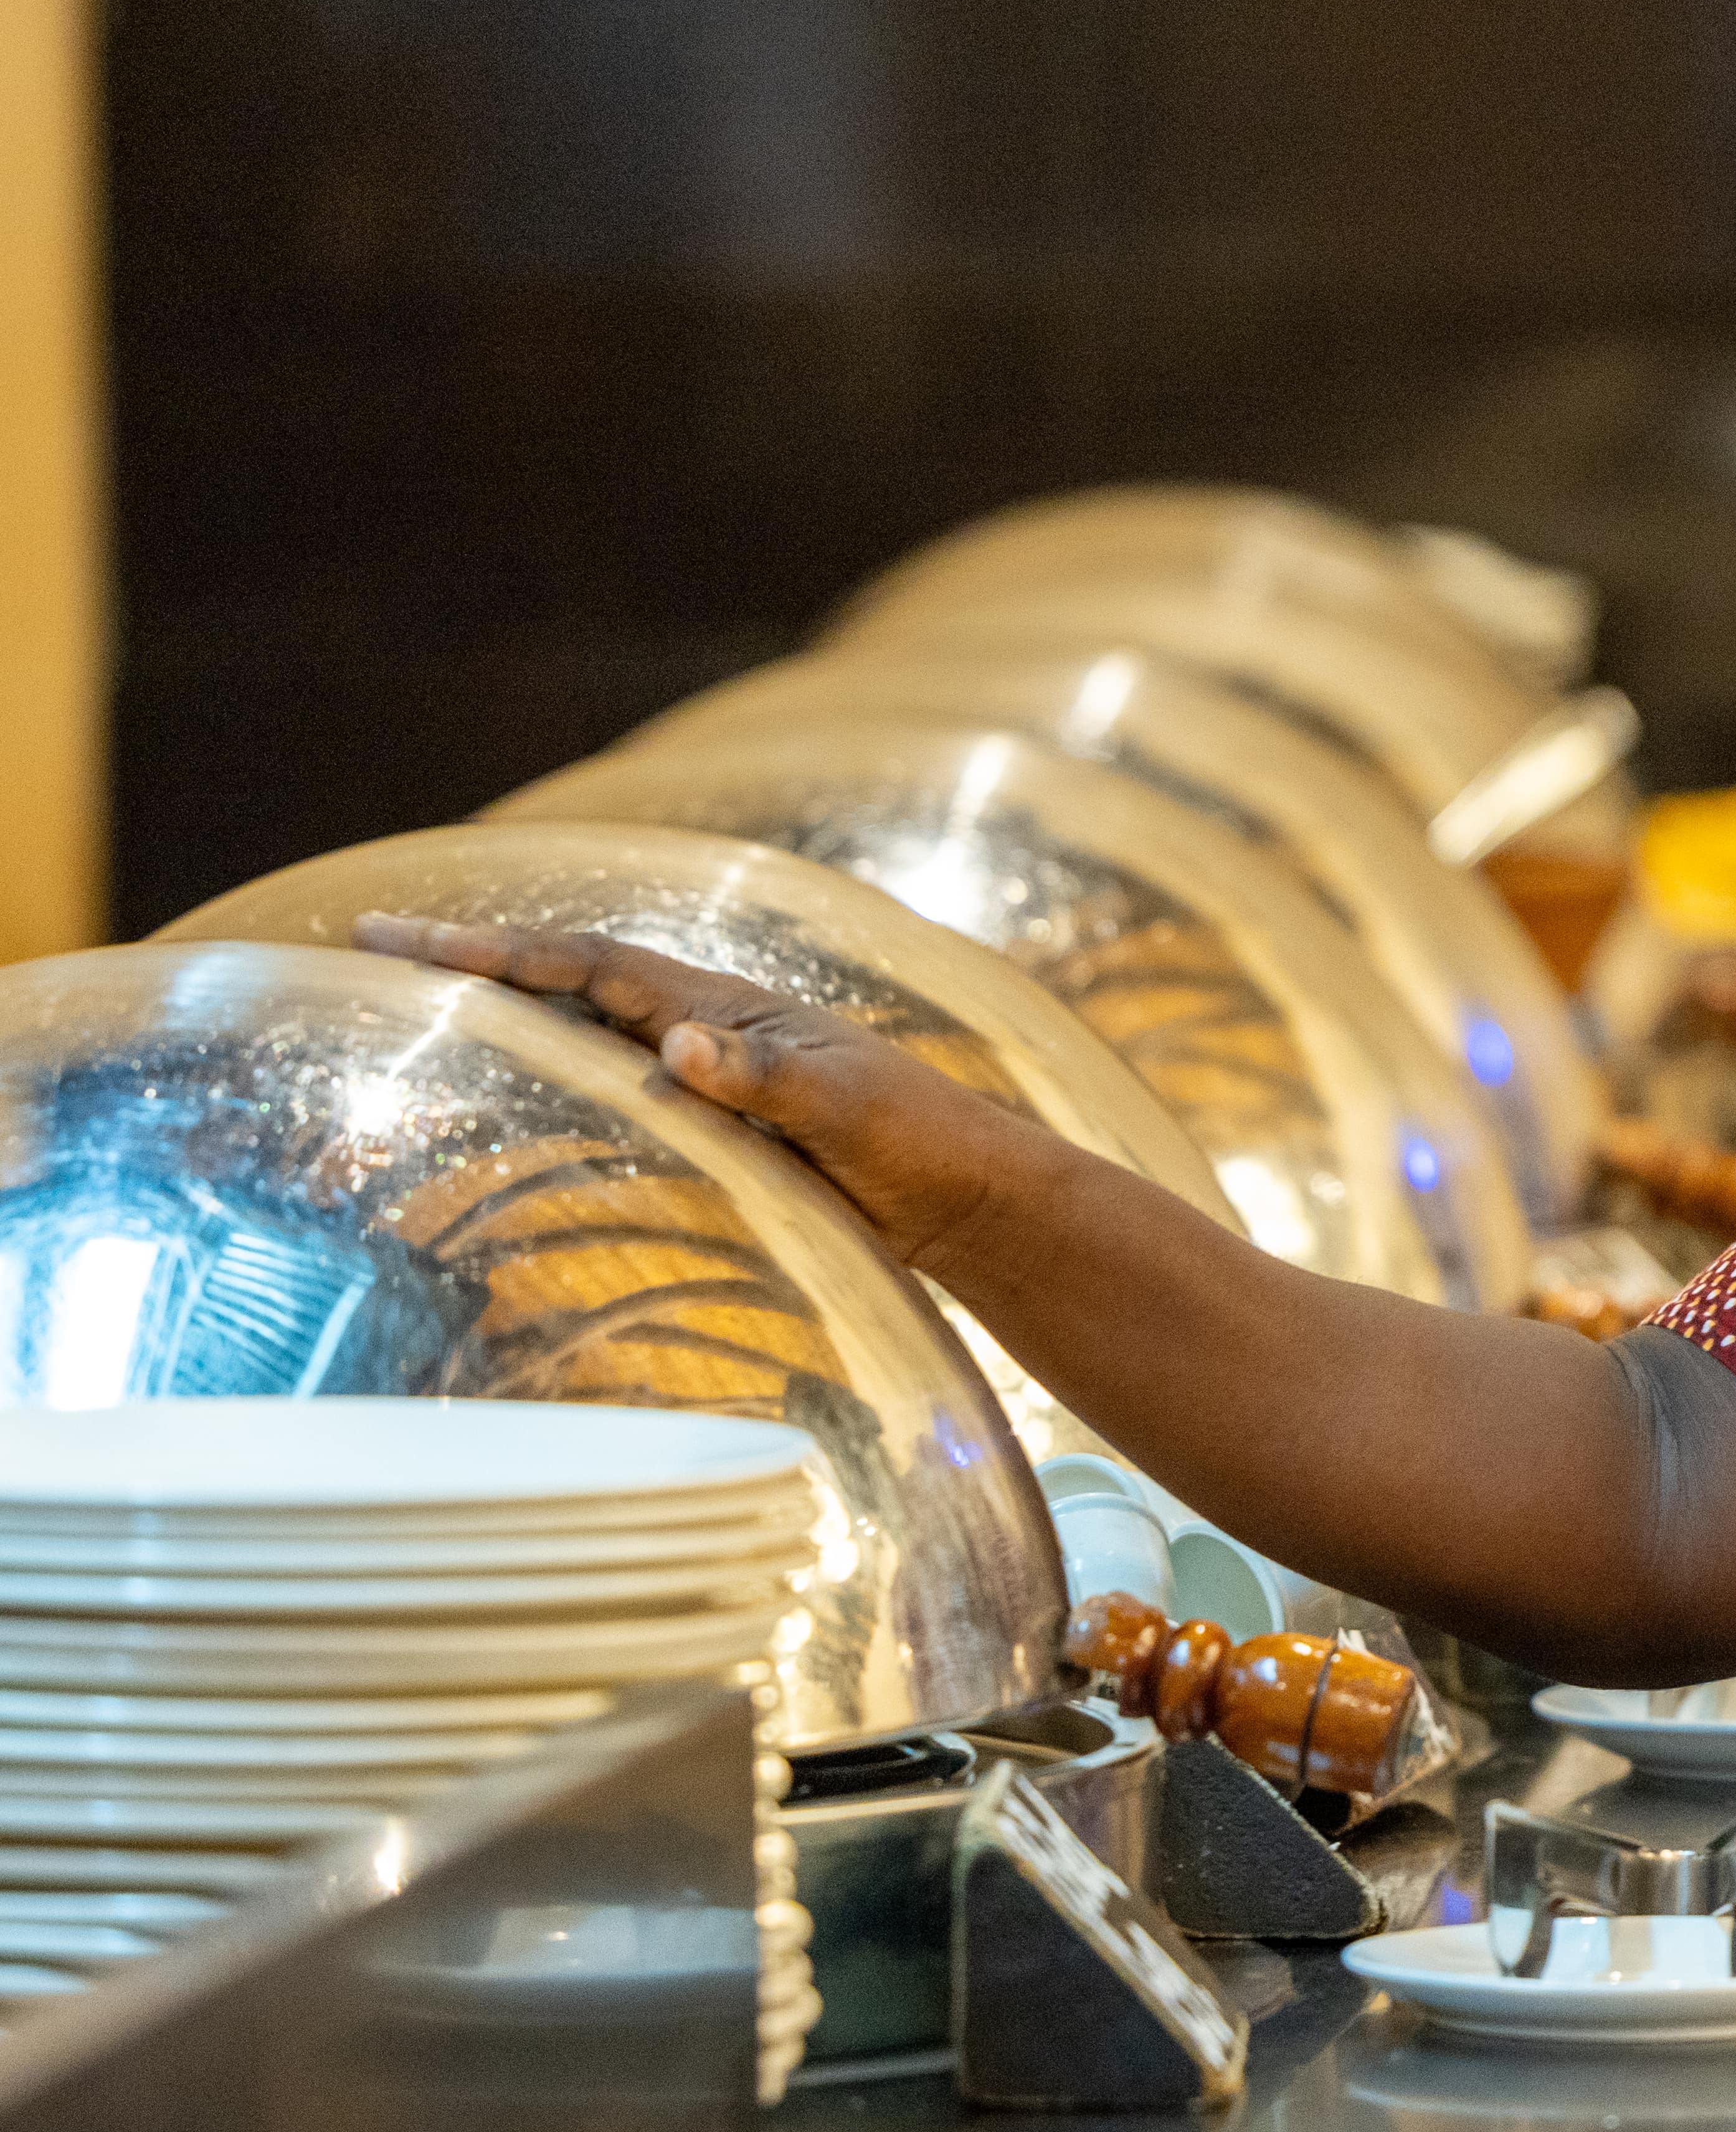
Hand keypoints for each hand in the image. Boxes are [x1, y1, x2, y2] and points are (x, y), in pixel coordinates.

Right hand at [352, 916, 1077, 1286]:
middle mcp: (708, 1026)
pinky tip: (512, 1090)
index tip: (403, 938)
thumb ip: (767, 1079)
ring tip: (411, 1006)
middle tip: (372, 943)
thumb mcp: (845, 1109)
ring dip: (505, 1010)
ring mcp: (711, 1070)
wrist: (967, 1193)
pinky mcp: (718, 1118)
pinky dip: (555, 1071)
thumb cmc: (916, 1144)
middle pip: (569, 976)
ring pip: (584, 1025)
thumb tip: (679, 1045)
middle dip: (473, 960)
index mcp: (727, 1008)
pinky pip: (613, 1081)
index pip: (589, 961)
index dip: (495, 948)